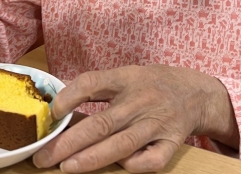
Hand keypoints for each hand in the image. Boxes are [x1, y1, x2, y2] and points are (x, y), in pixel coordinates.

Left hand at [33, 65, 238, 172]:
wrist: (196, 92)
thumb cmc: (152, 84)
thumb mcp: (126, 75)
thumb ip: (99, 88)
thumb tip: (60, 107)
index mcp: (127, 78)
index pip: (93, 82)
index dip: (69, 96)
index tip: (52, 113)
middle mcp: (141, 100)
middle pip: (102, 123)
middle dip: (69, 142)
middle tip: (43, 156)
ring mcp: (158, 123)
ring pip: (121, 144)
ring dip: (92, 158)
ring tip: (66, 167)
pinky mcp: (172, 143)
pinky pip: (151, 160)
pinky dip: (134, 165)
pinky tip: (118, 167)